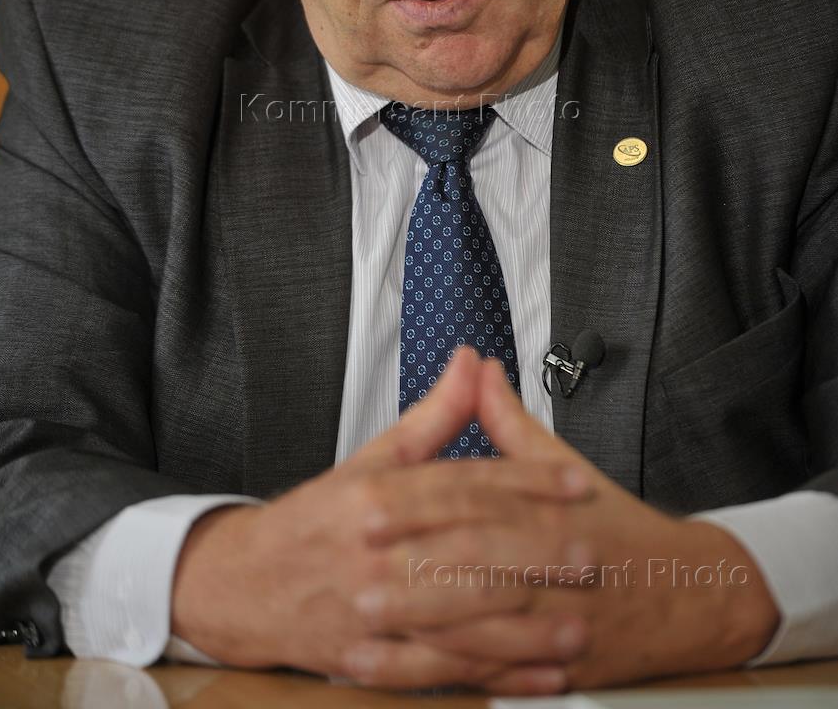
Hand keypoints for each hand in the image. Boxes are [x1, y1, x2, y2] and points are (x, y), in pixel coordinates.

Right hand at [170, 345, 591, 684]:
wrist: (245, 583)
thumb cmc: (318, 517)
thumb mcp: (371, 458)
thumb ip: (432, 415)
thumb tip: (472, 361)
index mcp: (375, 497)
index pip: (461, 485)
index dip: (523, 482)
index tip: (575, 482)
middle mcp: (373, 555)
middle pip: (464, 552)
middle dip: (533, 556)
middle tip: (590, 554)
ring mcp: (370, 613)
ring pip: (456, 621)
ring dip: (522, 628)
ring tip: (577, 624)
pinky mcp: (369, 661)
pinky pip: (439, 673)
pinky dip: (492, 679)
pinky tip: (538, 676)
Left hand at [351, 357, 780, 693]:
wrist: (690, 592)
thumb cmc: (619, 526)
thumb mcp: (565, 464)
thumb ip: (510, 420)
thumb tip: (476, 369)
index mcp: (551, 513)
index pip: (480, 505)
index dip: (422, 506)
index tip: (369, 508)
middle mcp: (553, 570)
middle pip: (478, 571)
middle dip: (414, 577)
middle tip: (355, 579)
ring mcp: (557, 626)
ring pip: (483, 632)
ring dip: (423, 632)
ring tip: (367, 629)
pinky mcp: (558, 671)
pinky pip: (498, 678)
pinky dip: (452, 678)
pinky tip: (408, 672)